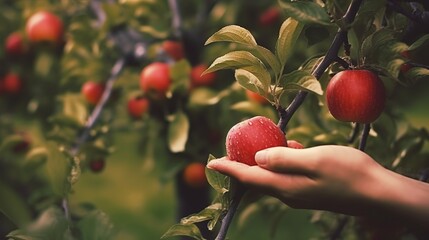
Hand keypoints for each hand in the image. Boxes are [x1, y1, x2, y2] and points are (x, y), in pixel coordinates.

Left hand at [208, 144, 384, 215]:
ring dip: (261, 162)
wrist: (377, 193)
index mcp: (285, 186)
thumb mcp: (313, 159)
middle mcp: (288, 193)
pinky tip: (289, 147)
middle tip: (228, 153)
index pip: (248, 178)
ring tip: (254, 147)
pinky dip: (282, 161)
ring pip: (272, 176)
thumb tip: (256, 158)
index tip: (211, 162)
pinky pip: (288, 175)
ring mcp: (300, 193)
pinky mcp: (311, 190)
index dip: (229, 169)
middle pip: (256, 179)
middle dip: (240, 167)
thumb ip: (283, 158)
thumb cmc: (347, 172)